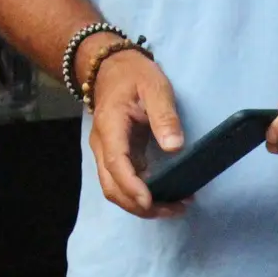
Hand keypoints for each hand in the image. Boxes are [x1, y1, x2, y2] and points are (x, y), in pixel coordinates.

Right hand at [86, 47, 185, 218]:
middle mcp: (103, 145)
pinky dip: (142, 196)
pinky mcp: (116, 157)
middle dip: (140, 205)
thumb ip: (165, 116)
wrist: (111, 68)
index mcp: (110, 127)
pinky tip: (165, 196)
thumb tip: (174, 147)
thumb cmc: (134, 75)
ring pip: (116, 189)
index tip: (150, 201)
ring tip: (175, 207)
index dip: (132, 186)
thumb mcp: (155, 87)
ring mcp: (107, 153)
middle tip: (174, 209)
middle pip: (112, 186)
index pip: (116, 163)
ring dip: (141, 205)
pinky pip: (124, 183)